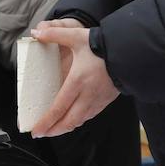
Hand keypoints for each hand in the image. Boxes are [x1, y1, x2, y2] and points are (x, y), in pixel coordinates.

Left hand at [29, 19, 117, 137]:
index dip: (46, 122)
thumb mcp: (76, 36)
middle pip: (68, 121)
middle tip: (41, 133)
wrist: (128, 51)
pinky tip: (72, 118)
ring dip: (65, 127)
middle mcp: (87, 95)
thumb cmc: (102, 45)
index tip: (36, 130)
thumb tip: (37, 32)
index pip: (59, 108)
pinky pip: (89, 116)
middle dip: (53, 130)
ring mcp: (98, 100)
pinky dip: (78, 120)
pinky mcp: (105, 101)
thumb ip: (54, 34)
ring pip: (79, 121)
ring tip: (54, 129)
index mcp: (77, 82)